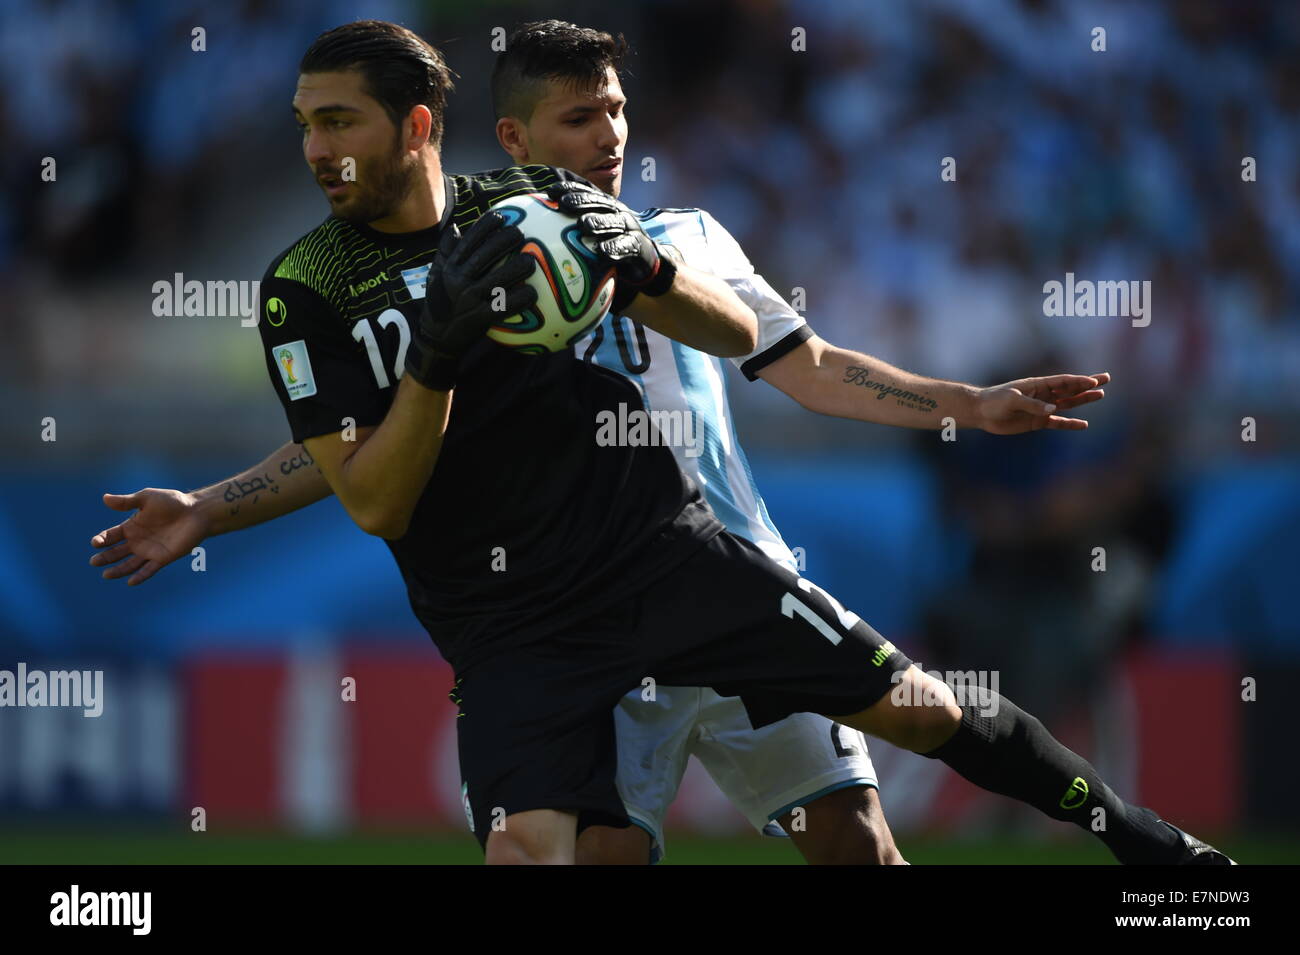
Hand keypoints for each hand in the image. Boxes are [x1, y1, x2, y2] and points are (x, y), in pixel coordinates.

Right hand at [89, 488, 210, 585]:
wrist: (196, 512)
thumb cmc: (172, 502)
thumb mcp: (147, 498)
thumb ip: (127, 501)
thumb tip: (104, 498)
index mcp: (131, 527)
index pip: (111, 536)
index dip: (102, 539)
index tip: (96, 542)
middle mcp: (138, 541)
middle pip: (116, 552)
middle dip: (105, 557)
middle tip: (94, 562)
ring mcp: (149, 551)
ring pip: (129, 564)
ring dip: (118, 570)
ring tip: (106, 575)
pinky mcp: (163, 558)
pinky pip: (149, 569)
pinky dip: (140, 576)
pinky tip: (130, 582)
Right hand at [405, 212, 537, 389]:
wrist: (436, 337)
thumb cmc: (440, 302)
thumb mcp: (436, 275)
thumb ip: (446, 252)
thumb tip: (455, 227)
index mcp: (450, 268)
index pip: (467, 241)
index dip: (484, 226)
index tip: (501, 215)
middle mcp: (458, 281)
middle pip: (483, 256)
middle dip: (503, 241)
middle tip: (521, 232)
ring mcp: (468, 300)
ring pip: (496, 280)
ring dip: (515, 268)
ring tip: (531, 260)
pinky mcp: (479, 318)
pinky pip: (502, 307)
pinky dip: (518, 300)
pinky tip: (532, 293)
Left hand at [545, 181, 673, 290]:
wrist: (644, 259)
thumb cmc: (613, 244)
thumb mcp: (596, 232)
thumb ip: (574, 227)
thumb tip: (540, 228)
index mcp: (605, 206)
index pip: (586, 193)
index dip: (569, 189)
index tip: (550, 192)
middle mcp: (618, 213)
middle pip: (599, 203)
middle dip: (581, 202)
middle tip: (564, 204)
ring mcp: (630, 228)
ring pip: (614, 223)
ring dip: (599, 222)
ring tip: (584, 225)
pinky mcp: (638, 246)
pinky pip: (626, 247)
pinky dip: (615, 249)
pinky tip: (603, 253)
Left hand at [975, 372, 1109, 434]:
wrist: (982, 412)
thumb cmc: (995, 400)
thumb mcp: (1013, 400)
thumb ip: (1033, 405)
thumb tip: (1053, 409)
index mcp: (1037, 385)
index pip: (1063, 382)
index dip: (1079, 381)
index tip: (1095, 381)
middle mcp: (1043, 395)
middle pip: (1070, 389)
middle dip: (1087, 385)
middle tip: (1106, 380)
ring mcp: (1042, 408)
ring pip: (1067, 404)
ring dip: (1083, 400)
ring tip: (1101, 396)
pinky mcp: (1037, 421)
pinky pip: (1057, 422)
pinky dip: (1070, 424)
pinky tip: (1083, 424)